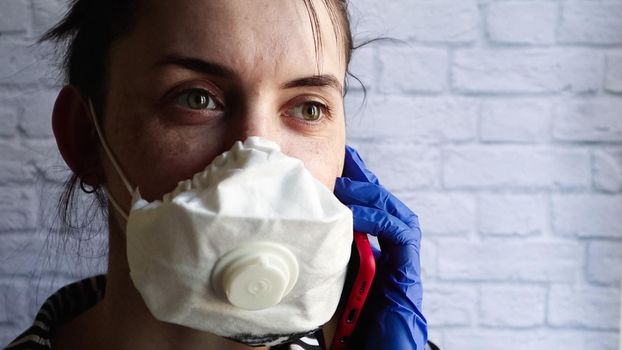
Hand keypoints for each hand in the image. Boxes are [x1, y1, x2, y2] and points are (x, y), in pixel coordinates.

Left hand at [334, 146, 427, 349]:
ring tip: (347, 184)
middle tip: (346, 160)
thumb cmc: (344, 332)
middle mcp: (390, 260)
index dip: (355, 187)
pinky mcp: (408, 278)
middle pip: (385, 209)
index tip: (337, 164)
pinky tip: (356, 214)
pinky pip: (401, 237)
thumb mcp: (324, 287)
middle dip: (366, 181)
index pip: (368, 214)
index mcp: (370, 260)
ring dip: (373, 195)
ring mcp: (401, 268)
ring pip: (399, 217)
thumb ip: (318, 263)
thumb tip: (289, 237)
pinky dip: (380, 220)